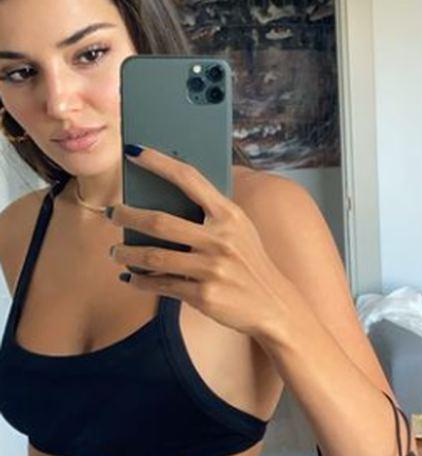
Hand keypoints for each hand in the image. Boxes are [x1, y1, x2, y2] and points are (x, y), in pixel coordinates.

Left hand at [108, 145, 291, 338]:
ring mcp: (211, 269)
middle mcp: (220, 239)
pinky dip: (140, 281)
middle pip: (160, 221)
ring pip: (153, 257)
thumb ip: (212, 213)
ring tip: (115, 251)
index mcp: (229, 215)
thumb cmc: (250, 261)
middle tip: (112, 213)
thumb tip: (166, 195)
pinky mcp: (204, 296)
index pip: (189, 178)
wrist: (274, 305)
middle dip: (128, 215)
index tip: (134, 151)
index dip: (159, 162)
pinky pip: (161, 285)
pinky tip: (131, 278)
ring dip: (127, 253)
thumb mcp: (240, 229)